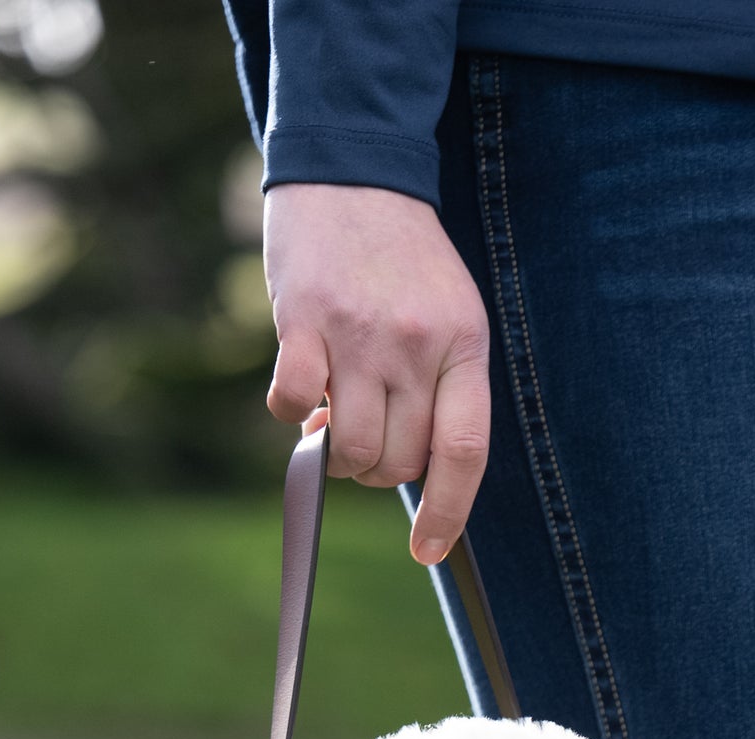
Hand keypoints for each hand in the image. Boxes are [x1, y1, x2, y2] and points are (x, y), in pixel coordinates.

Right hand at [264, 183, 490, 564]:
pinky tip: (299, 384)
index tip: (428, 551)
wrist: (353, 171)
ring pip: (348, 448)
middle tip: (362, 429)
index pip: (464, 453)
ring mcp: (359, 334)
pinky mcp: (303, 323)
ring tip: (333, 409)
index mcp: (463, 347)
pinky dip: (290, 413)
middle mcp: (416, 345)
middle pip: (397, 461)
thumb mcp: (447, 315)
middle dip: (375, 467)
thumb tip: (408, 471)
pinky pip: (291, 407)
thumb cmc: (402, 258)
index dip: (448, 513)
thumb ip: (438, 389)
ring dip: (334, 449)